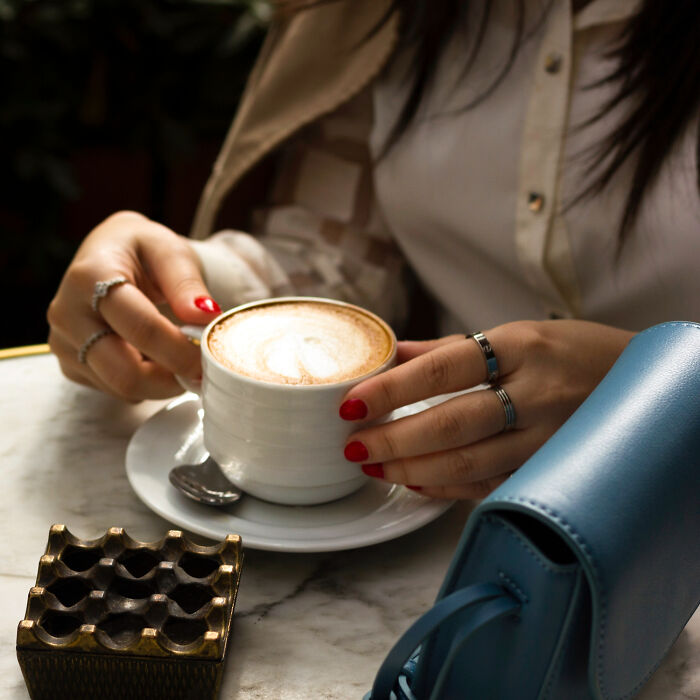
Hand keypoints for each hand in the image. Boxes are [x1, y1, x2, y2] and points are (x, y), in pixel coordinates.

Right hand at [48, 211, 220, 400]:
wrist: (111, 253)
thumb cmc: (143, 251)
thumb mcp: (170, 252)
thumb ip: (187, 284)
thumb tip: (206, 316)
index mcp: (91, 277)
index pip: (141, 328)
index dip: (180, 350)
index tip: (209, 357)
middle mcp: (68, 313)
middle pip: (125, 371)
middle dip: (171, 379)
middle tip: (201, 371)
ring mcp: (64, 342)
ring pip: (122, 388)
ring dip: (161, 383)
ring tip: (182, 361)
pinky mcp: (70, 364)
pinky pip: (114, 390)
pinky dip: (145, 385)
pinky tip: (157, 361)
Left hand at [339, 320, 634, 498]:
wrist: (645, 383)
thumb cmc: (572, 352)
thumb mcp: (519, 334)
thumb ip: (452, 348)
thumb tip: (394, 352)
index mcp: (522, 345)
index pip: (444, 368)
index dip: (393, 388)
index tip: (351, 402)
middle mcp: (538, 392)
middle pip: (452, 423)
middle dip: (395, 439)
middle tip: (354, 445)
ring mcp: (550, 437)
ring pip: (469, 462)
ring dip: (413, 467)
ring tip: (373, 466)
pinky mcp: (552, 470)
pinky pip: (491, 486)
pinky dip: (448, 488)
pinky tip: (415, 482)